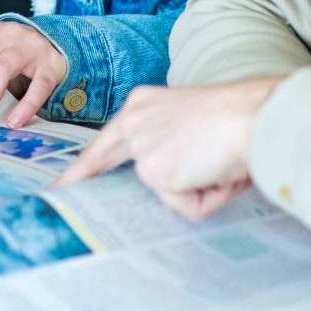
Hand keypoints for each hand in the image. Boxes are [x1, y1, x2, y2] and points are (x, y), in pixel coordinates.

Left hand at [56, 78, 283, 219]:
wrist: (253, 115)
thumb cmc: (239, 116)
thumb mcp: (193, 123)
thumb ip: (170, 144)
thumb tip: (167, 179)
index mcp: (145, 104)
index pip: (109, 137)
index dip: (89, 161)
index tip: (67, 178)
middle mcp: (135, 121)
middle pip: (99, 158)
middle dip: (78, 179)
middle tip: (57, 193)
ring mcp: (143, 147)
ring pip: (168, 191)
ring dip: (198, 188)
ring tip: (220, 163)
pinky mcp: (155, 173)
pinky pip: (185, 207)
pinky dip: (207, 198)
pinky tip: (218, 172)